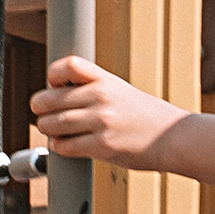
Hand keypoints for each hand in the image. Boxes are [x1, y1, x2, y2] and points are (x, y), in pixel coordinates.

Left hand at [27, 53, 182, 170]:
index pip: (68, 66)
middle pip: (49, 98)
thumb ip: (93, 90)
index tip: (54, 85)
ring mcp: (101, 121)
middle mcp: (101, 97)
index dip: (53, 75)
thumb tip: (57, 95)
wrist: (174, 138)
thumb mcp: (122, 91)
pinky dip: (60, 147)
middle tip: (43, 113)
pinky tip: (66, 145)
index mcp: (106, 80)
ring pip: (52, 124)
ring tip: (55, 131)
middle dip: (41, 108)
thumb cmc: (146, 116)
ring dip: (48, 129)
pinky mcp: (101, 146)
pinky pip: (64, 146)